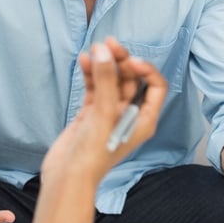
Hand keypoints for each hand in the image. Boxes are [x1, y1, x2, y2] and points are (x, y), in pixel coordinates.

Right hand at [41, 40, 165, 183]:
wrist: (67, 177)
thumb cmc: (94, 152)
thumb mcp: (104, 113)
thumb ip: (106, 80)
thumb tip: (104, 51)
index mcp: (144, 119)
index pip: (156, 86)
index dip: (146, 69)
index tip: (130, 60)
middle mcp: (130, 115)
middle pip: (131, 80)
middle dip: (121, 61)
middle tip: (108, 44)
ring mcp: (109, 114)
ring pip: (111, 81)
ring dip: (104, 64)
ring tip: (93, 49)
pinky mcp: (91, 114)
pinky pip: (95, 88)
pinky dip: (90, 75)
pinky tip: (83, 61)